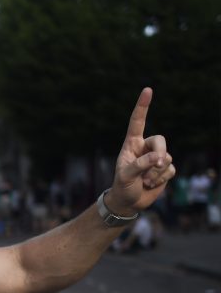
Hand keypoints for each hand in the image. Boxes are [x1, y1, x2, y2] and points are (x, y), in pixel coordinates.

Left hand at [107, 87, 175, 214]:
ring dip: (157, 171)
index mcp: (131, 144)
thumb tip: (159, 158)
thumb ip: (140, 164)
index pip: (137, 122)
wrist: (128, 202)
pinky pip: (170, 169)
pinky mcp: (165, 169)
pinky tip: (152, 184)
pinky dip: (162, 178)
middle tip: (154, 164)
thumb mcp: (125, 175)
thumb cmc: (122, 186)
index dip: (142, 106)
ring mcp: (156, 158)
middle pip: (160, 141)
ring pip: (166, 157)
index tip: (147, 90)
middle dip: (159, 153)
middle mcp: (144, 148)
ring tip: (145, 180)